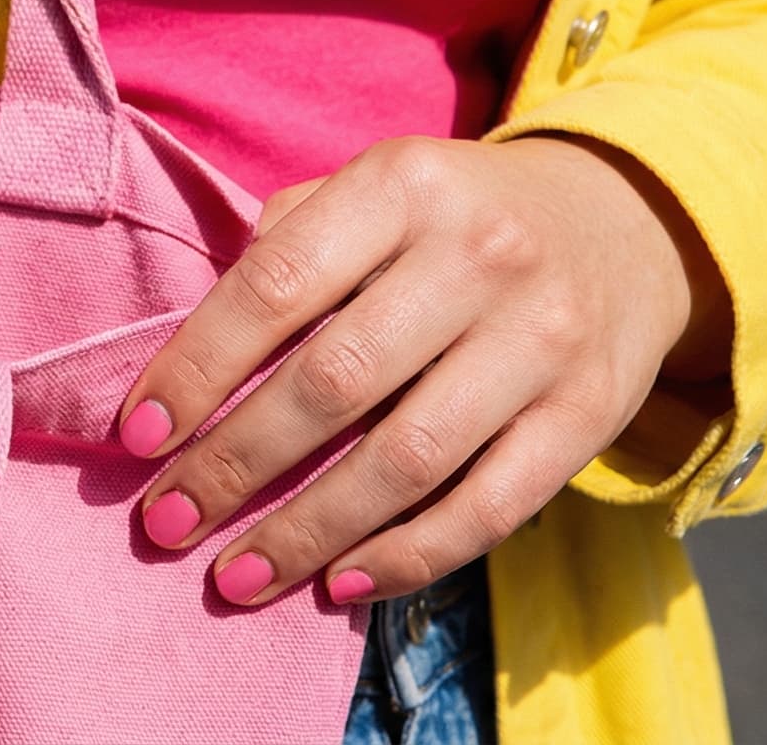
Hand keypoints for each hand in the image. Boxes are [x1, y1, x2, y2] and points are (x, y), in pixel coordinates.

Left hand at [115, 135, 730, 606]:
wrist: (627, 223)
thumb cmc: (454, 219)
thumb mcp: (376, 188)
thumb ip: (290, 245)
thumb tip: (192, 356)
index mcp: (403, 184)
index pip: (276, 284)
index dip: (197, 367)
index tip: (139, 438)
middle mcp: (480, 254)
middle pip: (334, 382)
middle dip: (235, 464)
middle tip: (166, 522)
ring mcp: (543, 337)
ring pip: (407, 459)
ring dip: (307, 531)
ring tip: (235, 575)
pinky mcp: (591, 413)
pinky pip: (487, 507)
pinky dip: (406, 556)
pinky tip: (338, 583)